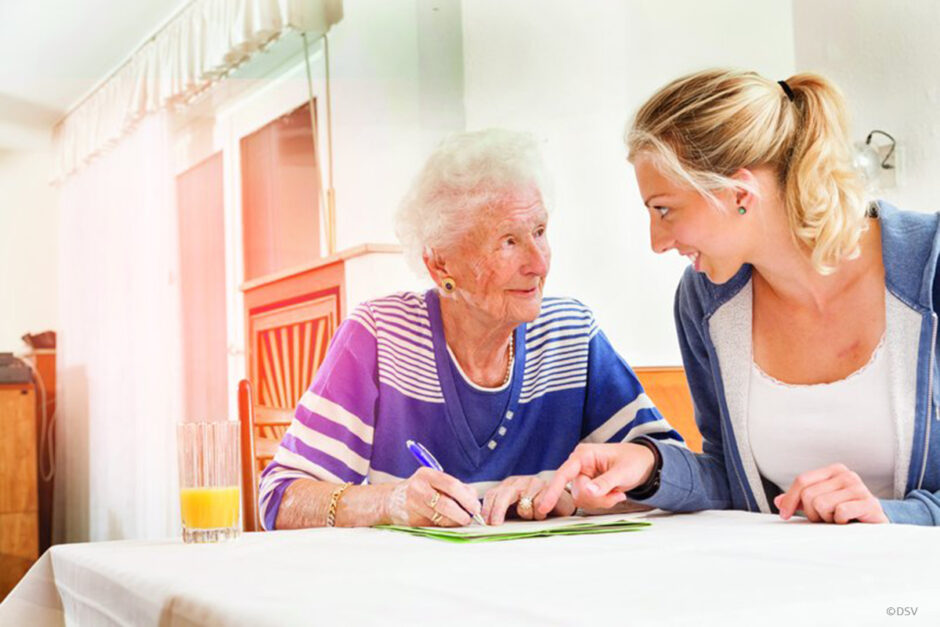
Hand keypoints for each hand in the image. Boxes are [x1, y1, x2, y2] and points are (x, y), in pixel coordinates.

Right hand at [383, 467, 481, 526]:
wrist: (392, 500)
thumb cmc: (421, 489)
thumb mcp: (435, 481)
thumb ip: (457, 487)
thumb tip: (474, 500)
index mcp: (426, 474)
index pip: (451, 485)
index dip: (467, 498)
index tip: (476, 507)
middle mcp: (418, 488)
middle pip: (446, 504)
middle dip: (462, 513)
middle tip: (470, 518)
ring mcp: (413, 505)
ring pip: (441, 518)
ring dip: (455, 522)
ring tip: (460, 520)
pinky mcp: (411, 520)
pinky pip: (434, 526)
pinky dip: (445, 526)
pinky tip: (447, 523)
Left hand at [482, 475, 574, 524]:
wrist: (560, 500)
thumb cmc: (535, 506)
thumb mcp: (516, 507)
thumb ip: (502, 511)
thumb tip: (487, 523)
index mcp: (508, 485)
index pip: (492, 494)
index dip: (487, 509)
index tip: (485, 523)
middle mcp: (519, 481)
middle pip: (504, 495)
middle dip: (498, 511)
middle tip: (496, 524)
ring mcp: (533, 482)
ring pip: (523, 503)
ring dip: (527, 515)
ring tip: (533, 516)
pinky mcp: (548, 487)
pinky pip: (539, 505)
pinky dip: (540, 513)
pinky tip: (544, 512)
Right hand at [536, 442, 656, 515]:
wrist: (645, 462)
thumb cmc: (634, 461)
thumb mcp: (622, 472)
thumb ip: (604, 483)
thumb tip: (587, 492)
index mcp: (583, 455)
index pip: (563, 474)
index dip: (552, 491)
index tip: (544, 507)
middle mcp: (579, 465)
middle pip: (577, 492)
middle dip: (597, 499)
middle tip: (617, 495)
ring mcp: (583, 476)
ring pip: (583, 500)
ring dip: (601, 501)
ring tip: (617, 492)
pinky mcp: (588, 485)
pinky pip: (589, 501)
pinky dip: (603, 502)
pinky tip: (615, 493)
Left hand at [775, 463, 888, 523]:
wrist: (877, 524)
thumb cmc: (846, 513)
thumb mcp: (820, 504)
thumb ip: (800, 501)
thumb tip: (778, 502)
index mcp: (833, 470)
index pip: (802, 480)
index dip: (789, 499)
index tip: (784, 515)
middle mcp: (846, 475)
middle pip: (809, 494)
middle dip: (812, 513)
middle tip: (824, 519)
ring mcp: (859, 487)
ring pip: (821, 504)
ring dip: (826, 518)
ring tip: (837, 519)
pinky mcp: (869, 503)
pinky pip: (840, 512)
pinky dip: (840, 522)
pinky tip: (848, 522)